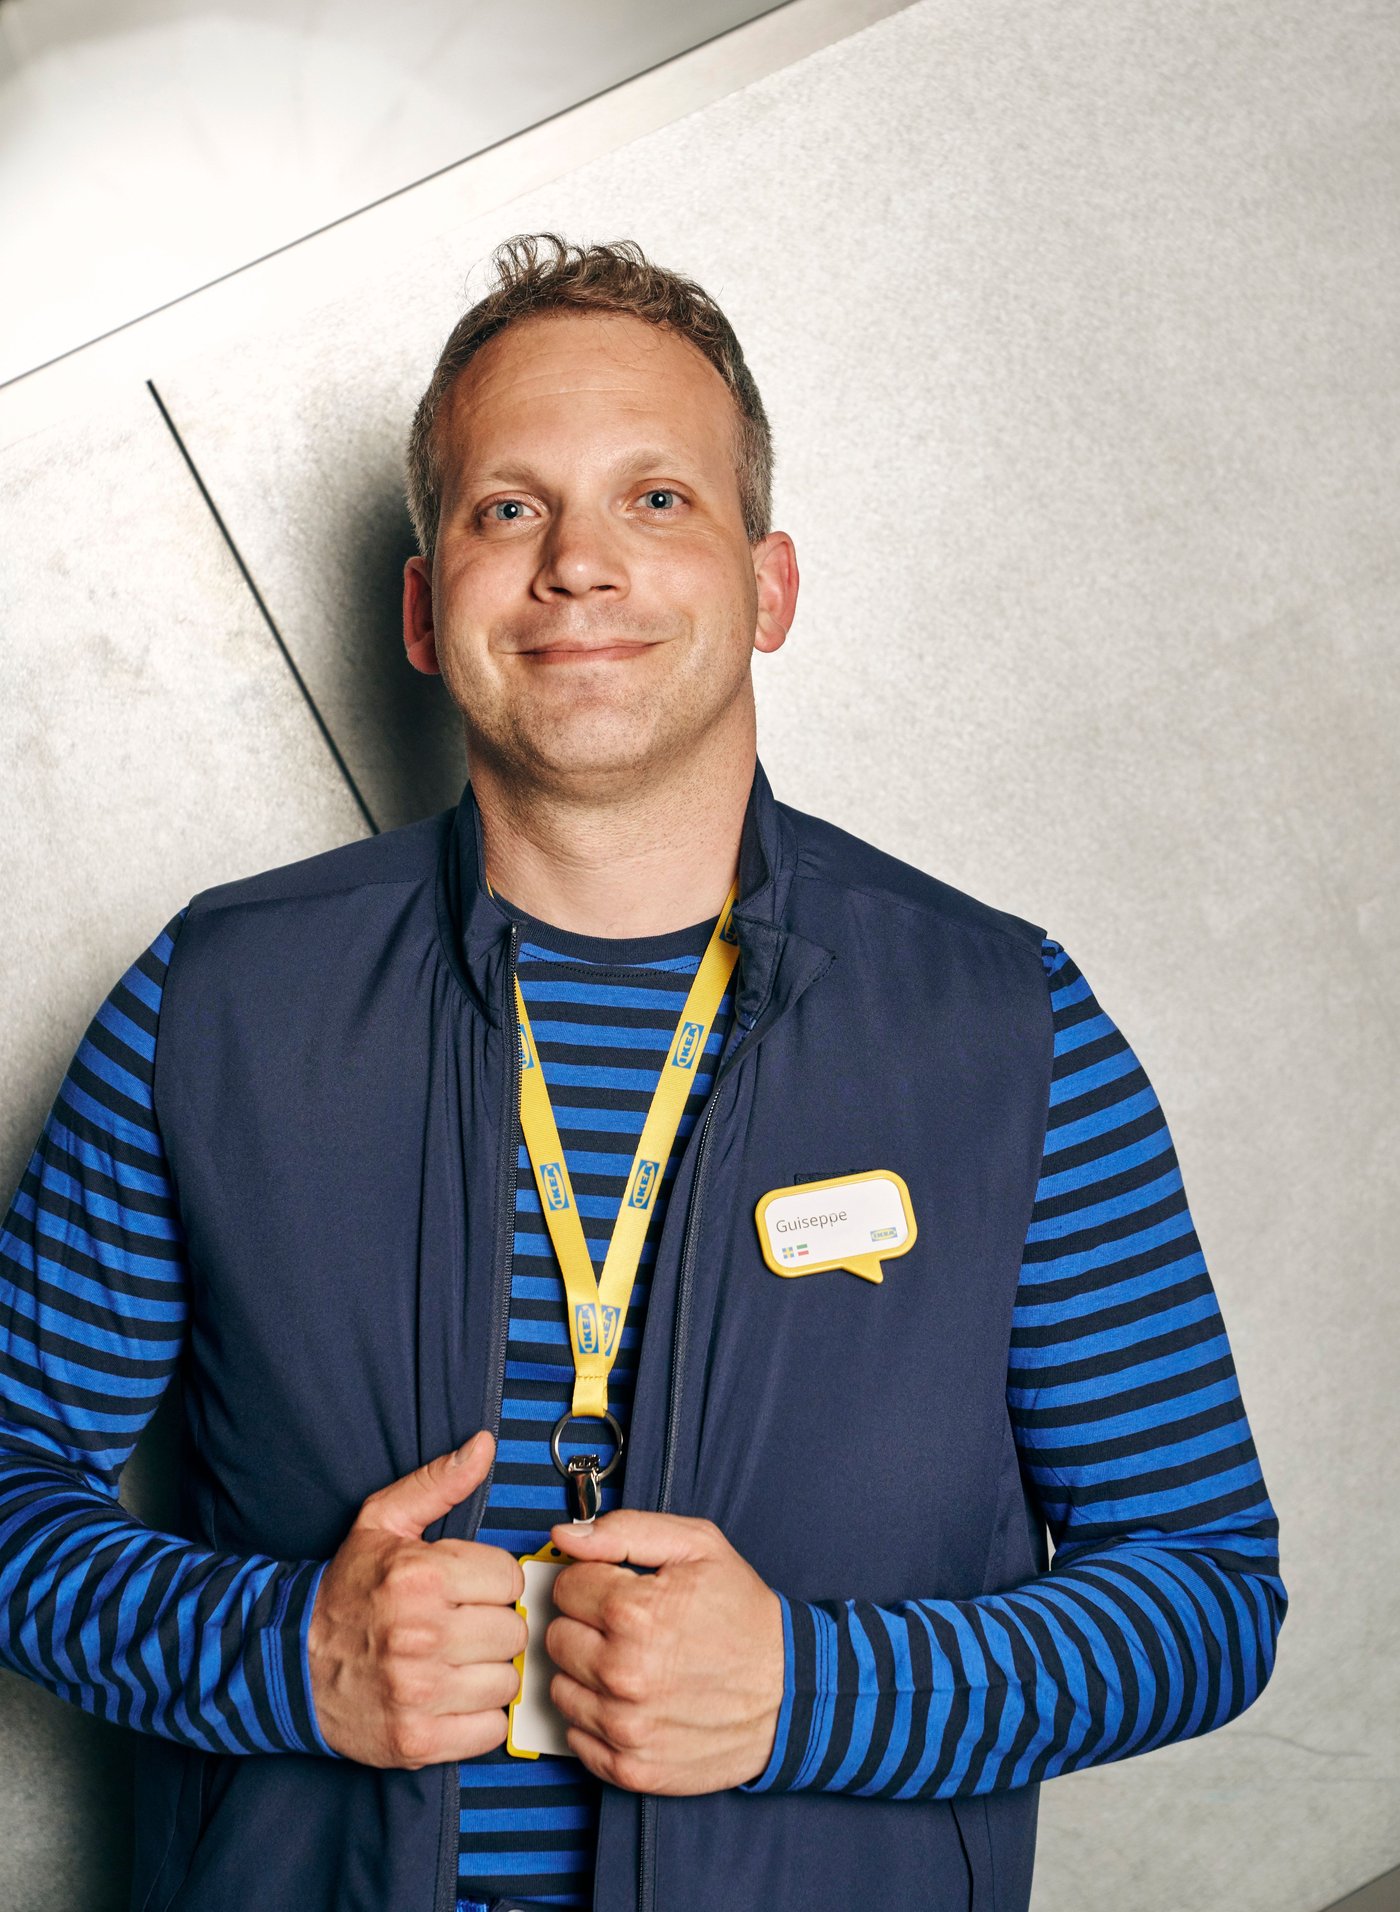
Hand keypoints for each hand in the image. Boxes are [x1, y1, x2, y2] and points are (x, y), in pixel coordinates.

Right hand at [308, 1431, 524, 1767]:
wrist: (288, 1664)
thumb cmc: (346, 1589)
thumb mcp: (382, 1522)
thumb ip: (438, 1482)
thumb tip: (484, 1445)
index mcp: (418, 1577)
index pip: (509, 1577)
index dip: (491, 1581)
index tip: (468, 1587)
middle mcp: (420, 1635)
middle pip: (512, 1630)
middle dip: (492, 1624)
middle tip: (462, 1624)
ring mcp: (418, 1693)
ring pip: (506, 1680)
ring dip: (488, 1671)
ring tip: (455, 1659)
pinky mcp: (416, 1741)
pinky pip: (491, 1729)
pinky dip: (478, 1716)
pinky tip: (451, 1695)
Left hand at [544, 1510, 782, 1794]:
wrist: (791, 1692)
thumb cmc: (744, 1615)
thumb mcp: (698, 1547)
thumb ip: (624, 1531)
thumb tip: (565, 1535)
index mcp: (634, 1612)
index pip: (565, 1587)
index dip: (591, 1582)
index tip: (617, 1589)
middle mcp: (622, 1673)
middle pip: (555, 1638)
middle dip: (584, 1626)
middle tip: (625, 1628)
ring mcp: (625, 1726)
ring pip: (560, 1688)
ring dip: (586, 1674)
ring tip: (631, 1663)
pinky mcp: (630, 1768)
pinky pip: (576, 1737)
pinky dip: (595, 1719)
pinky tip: (631, 1701)